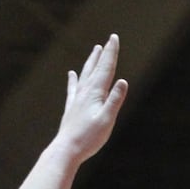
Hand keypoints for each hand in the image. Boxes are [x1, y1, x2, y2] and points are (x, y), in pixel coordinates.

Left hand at [57, 34, 127, 162]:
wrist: (66, 150)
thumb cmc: (88, 138)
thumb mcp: (107, 120)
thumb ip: (115, 100)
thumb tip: (123, 81)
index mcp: (95, 93)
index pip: (106, 68)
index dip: (111, 53)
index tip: (114, 38)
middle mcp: (85, 92)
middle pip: (95, 68)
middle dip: (103, 54)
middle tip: (108, 41)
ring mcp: (76, 100)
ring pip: (85, 75)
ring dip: (91, 62)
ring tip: (94, 51)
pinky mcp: (71, 109)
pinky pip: (73, 89)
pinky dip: (73, 80)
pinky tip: (71, 74)